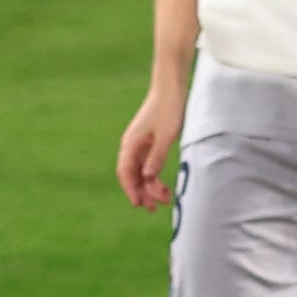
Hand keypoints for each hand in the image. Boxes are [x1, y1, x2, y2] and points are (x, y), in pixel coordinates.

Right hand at [117, 79, 183, 211]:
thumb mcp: (165, 135)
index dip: (131, 190)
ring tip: (164, 199)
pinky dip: (154, 175)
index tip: (140, 204)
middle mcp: (132, 145)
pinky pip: (147, 164)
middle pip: (132, 175)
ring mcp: (140, 144)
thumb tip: (148, 177)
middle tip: (155, 208)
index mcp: (131, 143)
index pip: (126, 172)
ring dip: (150, 186)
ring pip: (141, 171)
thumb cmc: (168, 109)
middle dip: (142, 192)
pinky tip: (162, 184)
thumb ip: (156, 157)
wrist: (170, 88)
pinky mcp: (149, 142)